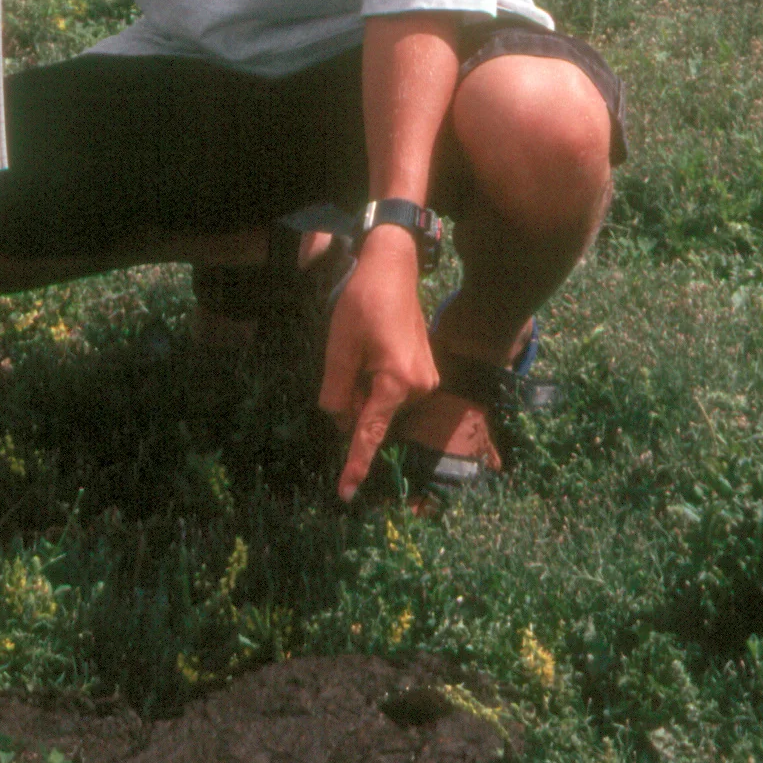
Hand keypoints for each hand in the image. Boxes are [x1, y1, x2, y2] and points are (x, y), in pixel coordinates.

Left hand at [318, 227, 439, 503]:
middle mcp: (420, 387)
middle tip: (350, 357)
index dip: (355, 464)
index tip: (345, 494)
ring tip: (364, 348)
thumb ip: (335, 391)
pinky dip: (376, 382)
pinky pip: (392, 393)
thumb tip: (338, 420)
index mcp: (397, 383)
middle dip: (353, 400)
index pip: (369, 433)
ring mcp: (427, 381)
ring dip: (364, 389)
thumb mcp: (338, 347)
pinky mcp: (426, 373)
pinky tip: (373, 351)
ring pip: (381, 404)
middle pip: (372, 415)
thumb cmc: (363, 302)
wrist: (393, 268)